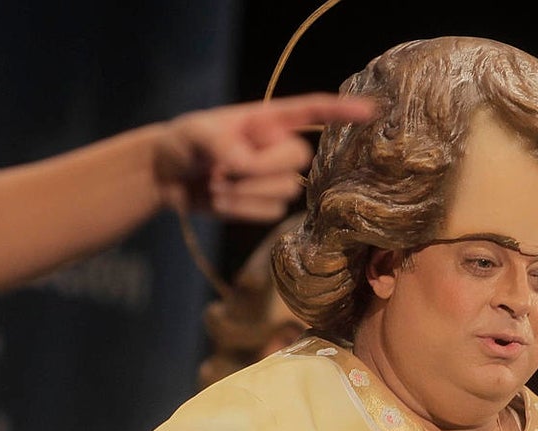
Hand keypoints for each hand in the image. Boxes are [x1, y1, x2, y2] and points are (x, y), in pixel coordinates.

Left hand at [153, 93, 374, 220]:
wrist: (167, 177)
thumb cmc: (182, 142)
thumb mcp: (195, 132)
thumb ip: (220, 143)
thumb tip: (246, 163)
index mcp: (268, 120)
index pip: (312, 111)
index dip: (341, 111)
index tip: (371, 111)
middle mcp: (278, 147)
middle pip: (298, 159)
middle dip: (261, 166)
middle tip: (223, 164)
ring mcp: (275, 178)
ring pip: (282, 192)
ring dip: (241, 191)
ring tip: (216, 180)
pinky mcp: (266, 205)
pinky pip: (266, 213)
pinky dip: (237, 209)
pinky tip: (219, 197)